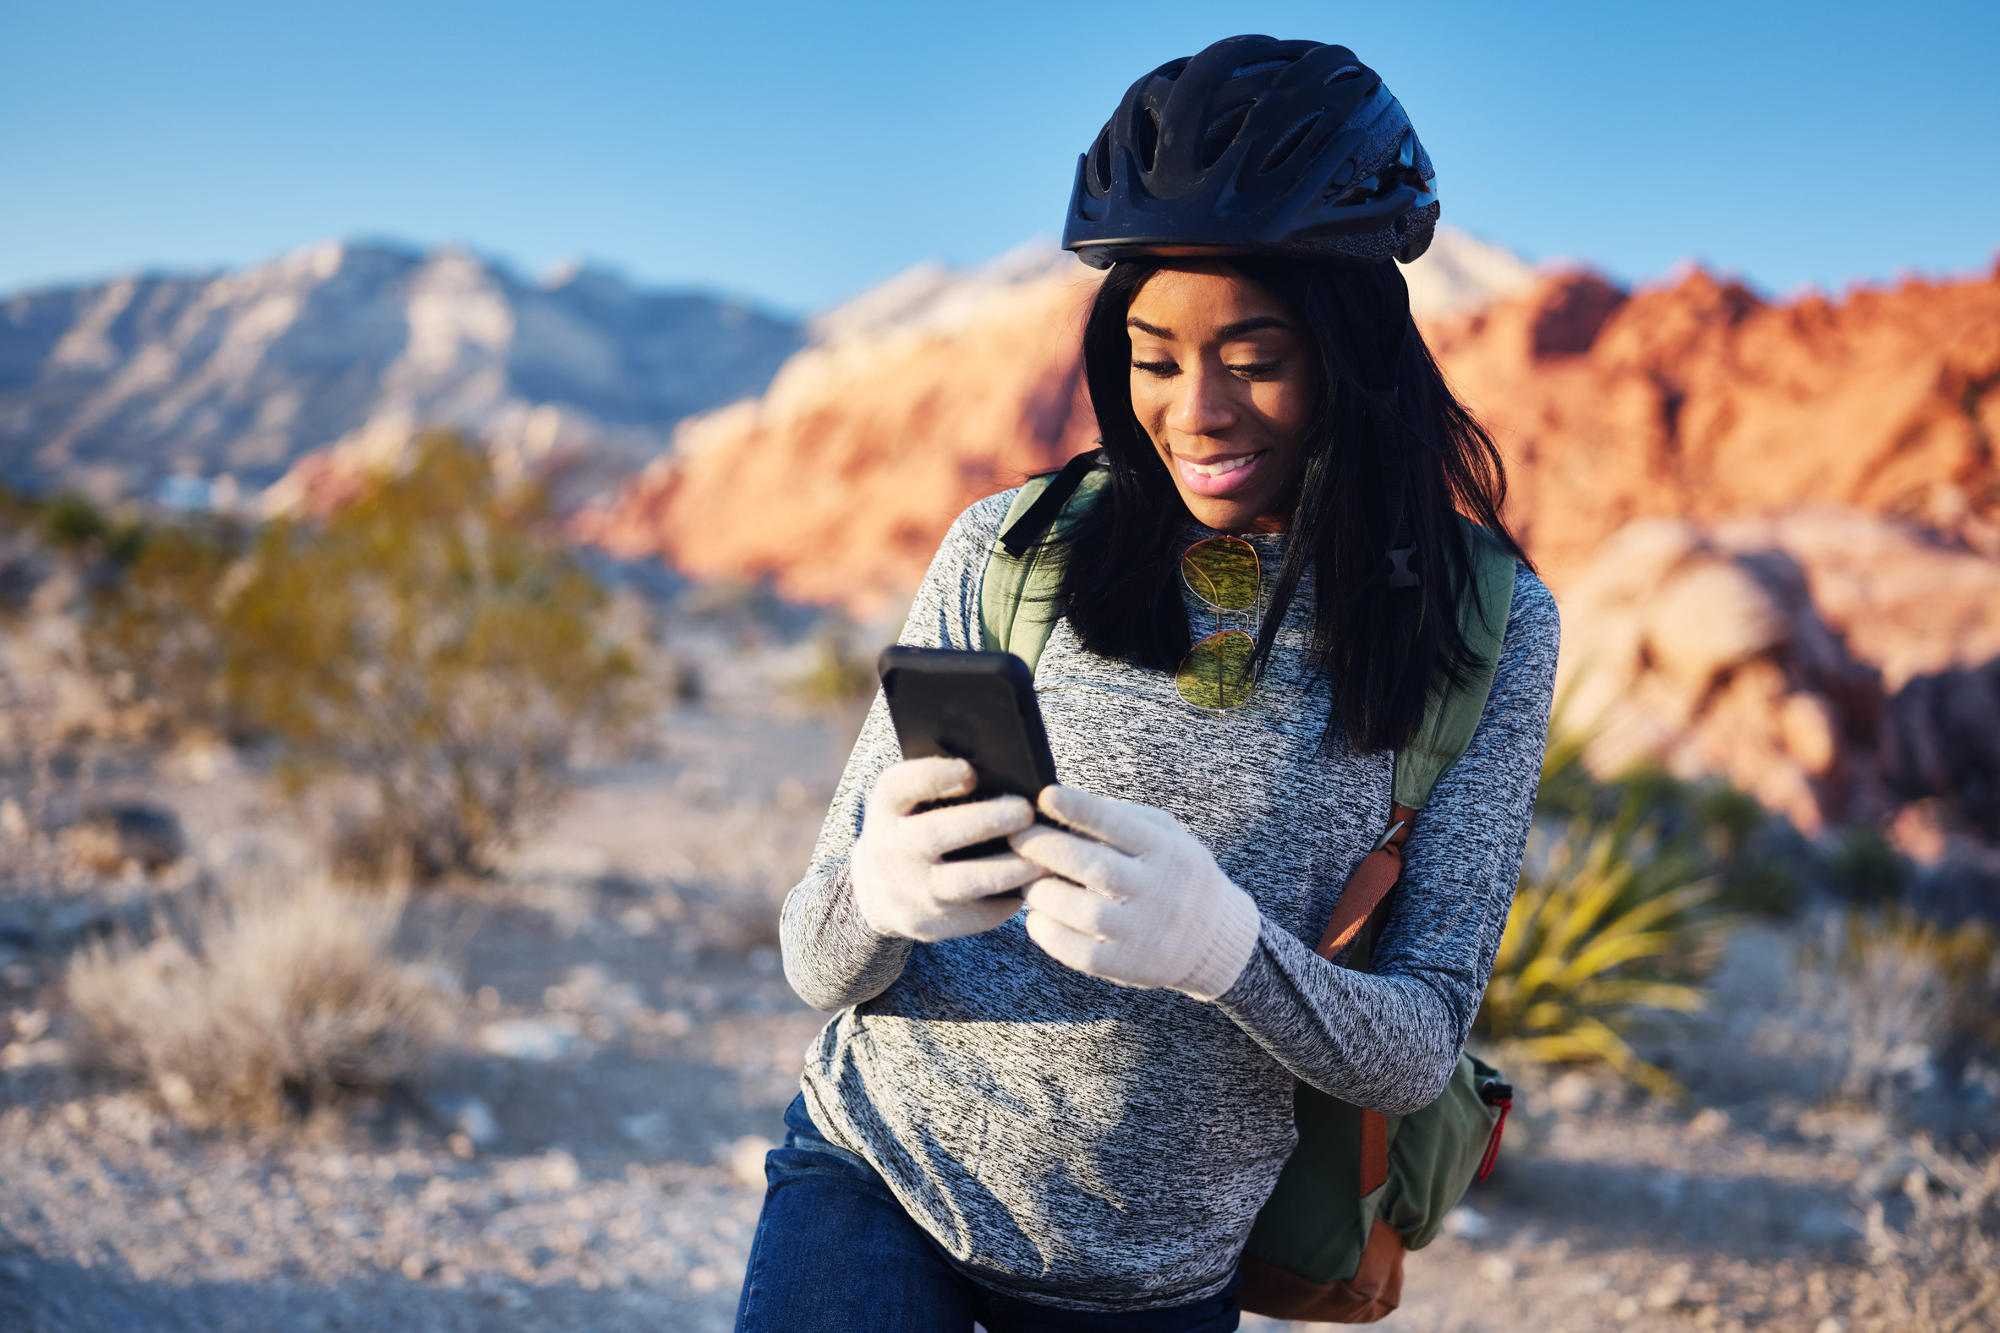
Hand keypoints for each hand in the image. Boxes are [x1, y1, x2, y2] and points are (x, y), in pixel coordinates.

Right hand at [850, 757, 1041, 942]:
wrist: (877, 892)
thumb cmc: (912, 828)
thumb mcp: (908, 802)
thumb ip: (939, 784)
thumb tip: (1002, 771)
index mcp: (884, 810)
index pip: (898, 787)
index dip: (933, 776)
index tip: (970, 771)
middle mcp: (889, 851)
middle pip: (935, 834)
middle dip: (985, 821)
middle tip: (1027, 811)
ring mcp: (909, 893)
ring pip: (966, 881)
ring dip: (1012, 867)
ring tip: (1046, 854)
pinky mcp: (930, 926)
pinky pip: (978, 914)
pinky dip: (1011, 898)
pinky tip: (1039, 884)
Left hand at [1006, 784, 1262, 999]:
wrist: (1216, 938)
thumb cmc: (1174, 872)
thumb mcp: (1165, 834)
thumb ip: (1121, 818)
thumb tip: (1060, 801)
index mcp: (1166, 850)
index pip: (1117, 824)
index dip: (1078, 809)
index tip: (1044, 795)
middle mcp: (1158, 890)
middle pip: (1093, 867)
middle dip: (1045, 848)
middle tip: (1014, 835)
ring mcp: (1144, 931)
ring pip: (1083, 912)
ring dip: (1043, 893)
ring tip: (1026, 881)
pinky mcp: (1130, 966)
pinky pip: (1081, 954)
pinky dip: (1050, 935)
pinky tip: (1037, 918)